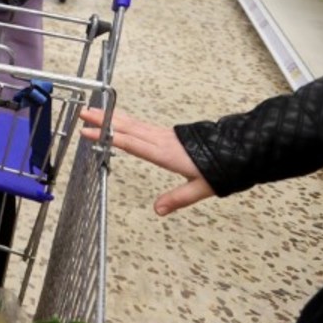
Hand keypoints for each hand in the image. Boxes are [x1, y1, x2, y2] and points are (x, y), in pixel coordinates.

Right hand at [79, 107, 214, 213]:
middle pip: (128, 128)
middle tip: (82, 112)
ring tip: (94, 111)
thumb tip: (157, 210)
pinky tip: (120, 120)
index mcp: (165, 153)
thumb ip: (177, 199)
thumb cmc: (222, 168)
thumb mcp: (200, 188)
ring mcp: (164, 135)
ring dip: (112, 118)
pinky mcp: (168, 134)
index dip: (108, 137)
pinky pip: (141, 125)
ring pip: (133, 124)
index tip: (88, 131)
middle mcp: (162, 140)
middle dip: (104, 120)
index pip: (131, 143)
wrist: (239, 150)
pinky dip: (126, 120)